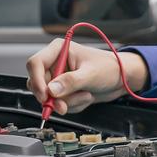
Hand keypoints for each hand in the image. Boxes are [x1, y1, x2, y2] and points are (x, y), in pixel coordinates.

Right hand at [26, 39, 148, 113]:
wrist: (122, 80)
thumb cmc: (109, 68)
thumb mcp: (90, 75)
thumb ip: (71, 82)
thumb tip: (51, 91)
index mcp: (59, 50)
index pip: (35, 64)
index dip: (37, 81)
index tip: (45, 95)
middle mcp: (56, 63)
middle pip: (38, 83)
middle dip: (53, 98)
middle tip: (64, 106)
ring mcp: (59, 78)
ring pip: (49, 97)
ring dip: (68, 102)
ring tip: (86, 95)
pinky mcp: (64, 90)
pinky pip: (59, 103)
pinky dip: (72, 105)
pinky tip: (85, 97)